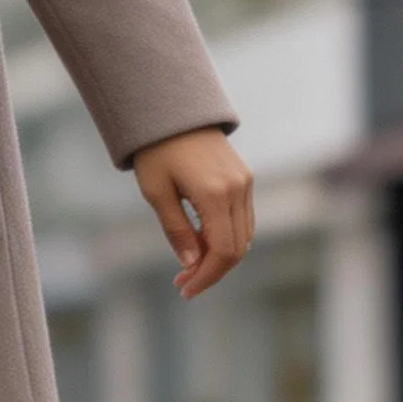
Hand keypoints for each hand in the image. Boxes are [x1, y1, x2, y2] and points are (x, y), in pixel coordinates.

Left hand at [132, 127, 254, 297]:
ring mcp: (245, 182)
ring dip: (220, 256)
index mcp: (214, 193)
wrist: (173, 111)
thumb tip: (191, 265)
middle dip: (212, 271)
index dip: (207, 277)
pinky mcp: (244, 178)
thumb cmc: (157, 151)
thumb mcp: (157, 193)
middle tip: (183, 284)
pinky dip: (227, 237)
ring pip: (244, 235)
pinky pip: (243, 219)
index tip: (185, 290)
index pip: (223, 251)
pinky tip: (202, 244)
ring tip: (189, 267)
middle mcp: (238, 189)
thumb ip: (177, 230)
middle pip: (237, 248)